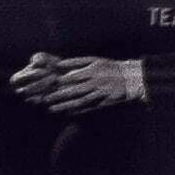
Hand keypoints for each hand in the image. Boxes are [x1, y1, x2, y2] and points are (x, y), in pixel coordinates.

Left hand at [8, 52, 149, 114]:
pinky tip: (66, 113)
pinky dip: (76, 111)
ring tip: (51, 108)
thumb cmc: (109, 67)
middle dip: (58, 96)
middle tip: (45, 99)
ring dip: (64, 106)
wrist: (129, 78)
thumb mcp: (94, 60)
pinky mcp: (102, 103)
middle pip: (73, 91)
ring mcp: (98, 94)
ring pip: (78, 101)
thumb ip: (76, 62)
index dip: (58, 82)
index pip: (72, 77)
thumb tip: (59, 64)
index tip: (46, 85)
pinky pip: (87, 108)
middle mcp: (94, 83)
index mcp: (91, 71)